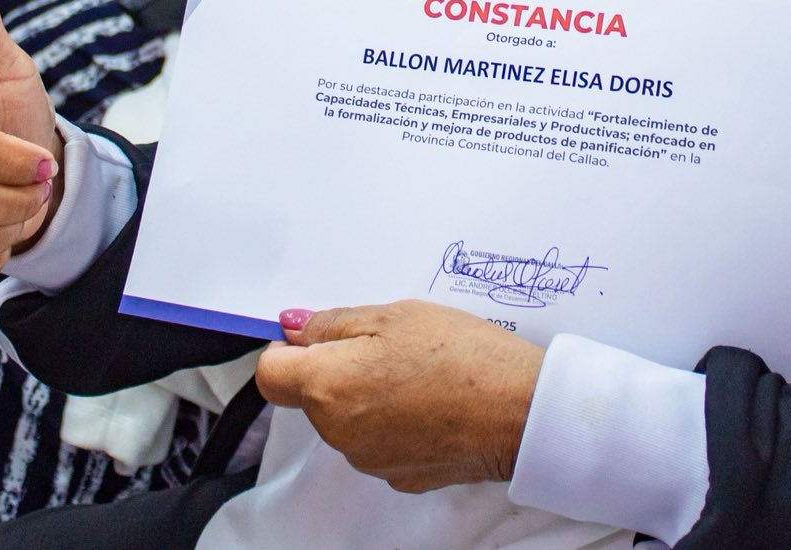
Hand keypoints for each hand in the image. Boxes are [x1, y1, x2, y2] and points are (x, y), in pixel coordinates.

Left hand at [256, 301, 541, 493]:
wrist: (520, 411)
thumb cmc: (462, 358)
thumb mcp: (394, 315)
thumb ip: (333, 323)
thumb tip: (295, 329)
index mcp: (328, 386)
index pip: (270, 372)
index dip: (288, 349)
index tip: (314, 336)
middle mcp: (339, 432)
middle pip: (312, 396)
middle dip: (337, 368)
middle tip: (387, 344)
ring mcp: (368, 459)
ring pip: (347, 419)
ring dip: (367, 396)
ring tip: (418, 372)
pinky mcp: (398, 475)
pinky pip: (378, 441)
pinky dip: (394, 422)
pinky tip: (430, 401)